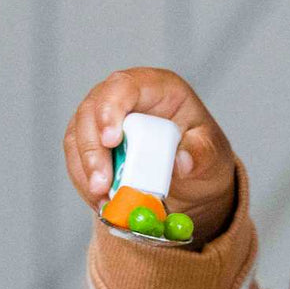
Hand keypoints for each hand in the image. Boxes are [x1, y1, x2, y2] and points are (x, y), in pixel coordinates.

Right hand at [64, 67, 237, 246]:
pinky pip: (76, 158)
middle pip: (91, 110)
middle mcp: (125, 97)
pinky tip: (100, 202)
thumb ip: (201, 155)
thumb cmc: (202, 155)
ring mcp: (104, 119)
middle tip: (103, 186)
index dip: (111, 109)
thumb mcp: (213, 155)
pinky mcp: (92, 143)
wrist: (192, 178)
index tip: (111, 141)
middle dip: (92, 151)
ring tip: (103, 201)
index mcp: (157, 88)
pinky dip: (84, 183)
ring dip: (85, 171)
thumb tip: (180, 162)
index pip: (124, 85)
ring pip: (77, 135)